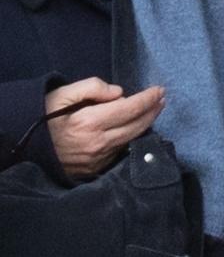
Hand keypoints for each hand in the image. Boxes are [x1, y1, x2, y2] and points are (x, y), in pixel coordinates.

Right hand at [47, 79, 165, 182]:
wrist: (28, 148)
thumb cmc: (44, 117)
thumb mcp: (61, 94)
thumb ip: (90, 88)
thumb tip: (119, 93)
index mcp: (89, 122)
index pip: (129, 108)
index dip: (147, 99)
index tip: (159, 90)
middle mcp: (98, 143)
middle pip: (136, 126)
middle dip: (152, 111)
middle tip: (162, 99)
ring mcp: (98, 158)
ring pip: (131, 140)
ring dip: (146, 124)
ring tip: (153, 110)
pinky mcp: (96, 168)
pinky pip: (120, 151)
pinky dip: (131, 138)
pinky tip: (136, 128)